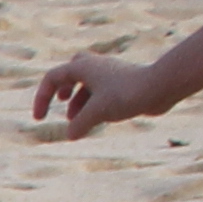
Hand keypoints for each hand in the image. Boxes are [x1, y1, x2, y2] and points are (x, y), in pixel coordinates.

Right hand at [32, 50, 153, 138]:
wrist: (161, 86)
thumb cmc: (127, 94)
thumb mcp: (96, 112)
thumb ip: (79, 125)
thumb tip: (71, 134)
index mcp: (83, 67)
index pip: (52, 78)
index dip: (42, 98)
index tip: (41, 119)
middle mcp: (96, 67)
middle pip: (72, 70)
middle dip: (63, 86)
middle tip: (62, 101)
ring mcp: (111, 75)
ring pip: (88, 84)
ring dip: (79, 102)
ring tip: (78, 122)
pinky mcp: (124, 84)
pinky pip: (102, 92)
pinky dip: (94, 105)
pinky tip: (98, 121)